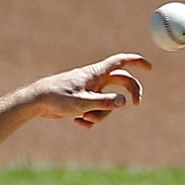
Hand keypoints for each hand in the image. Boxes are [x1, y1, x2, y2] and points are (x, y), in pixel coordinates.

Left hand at [32, 53, 151, 127]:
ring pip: (107, 102)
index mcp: (96, 74)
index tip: (149, 68)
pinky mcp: (81, 101)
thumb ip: (104, 103)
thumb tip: (124, 102)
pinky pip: (94, 111)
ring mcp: (89, 90)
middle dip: (129, 94)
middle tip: (136, 104)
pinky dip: (90, 118)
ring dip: (101, 114)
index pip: (121, 62)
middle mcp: (94, 80)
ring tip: (84, 119)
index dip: (137, 62)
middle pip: (121, 82)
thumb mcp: (82, 103)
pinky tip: (78, 122)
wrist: (35, 102)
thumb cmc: (56, 98)